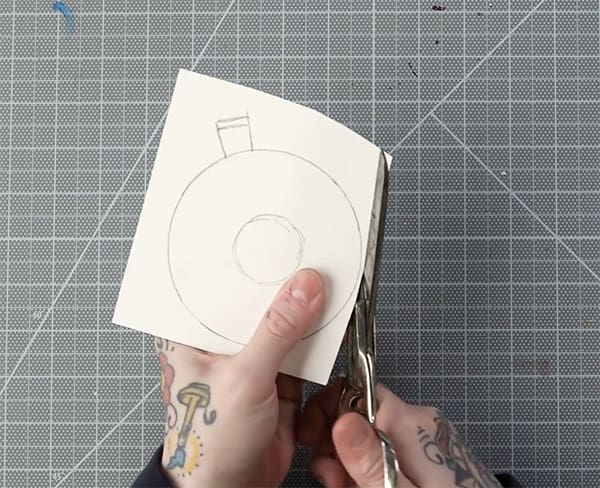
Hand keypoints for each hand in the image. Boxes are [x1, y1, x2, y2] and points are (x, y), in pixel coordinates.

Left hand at [155, 269, 324, 486]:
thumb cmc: (210, 440)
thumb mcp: (244, 378)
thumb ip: (278, 331)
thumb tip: (305, 287)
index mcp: (191, 334)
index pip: (216, 284)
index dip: (243, 259)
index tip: (270, 234)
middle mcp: (218, 342)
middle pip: (253, 300)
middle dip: (280, 282)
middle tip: (305, 250)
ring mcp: (248, 358)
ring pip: (279, 323)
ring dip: (302, 309)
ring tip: (323, 277)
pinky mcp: (274, 377)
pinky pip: (298, 348)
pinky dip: (315, 337)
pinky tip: (327, 316)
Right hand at [298, 382, 501, 487]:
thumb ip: (372, 460)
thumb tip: (342, 420)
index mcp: (413, 424)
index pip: (359, 390)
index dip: (330, 412)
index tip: (315, 441)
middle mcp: (420, 422)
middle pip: (361, 414)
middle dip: (337, 444)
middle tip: (331, 479)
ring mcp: (425, 437)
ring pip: (372, 434)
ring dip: (350, 460)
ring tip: (345, 487)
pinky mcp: (428, 453)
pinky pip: (388, 448)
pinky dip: (371, 465)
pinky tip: (364, 484)